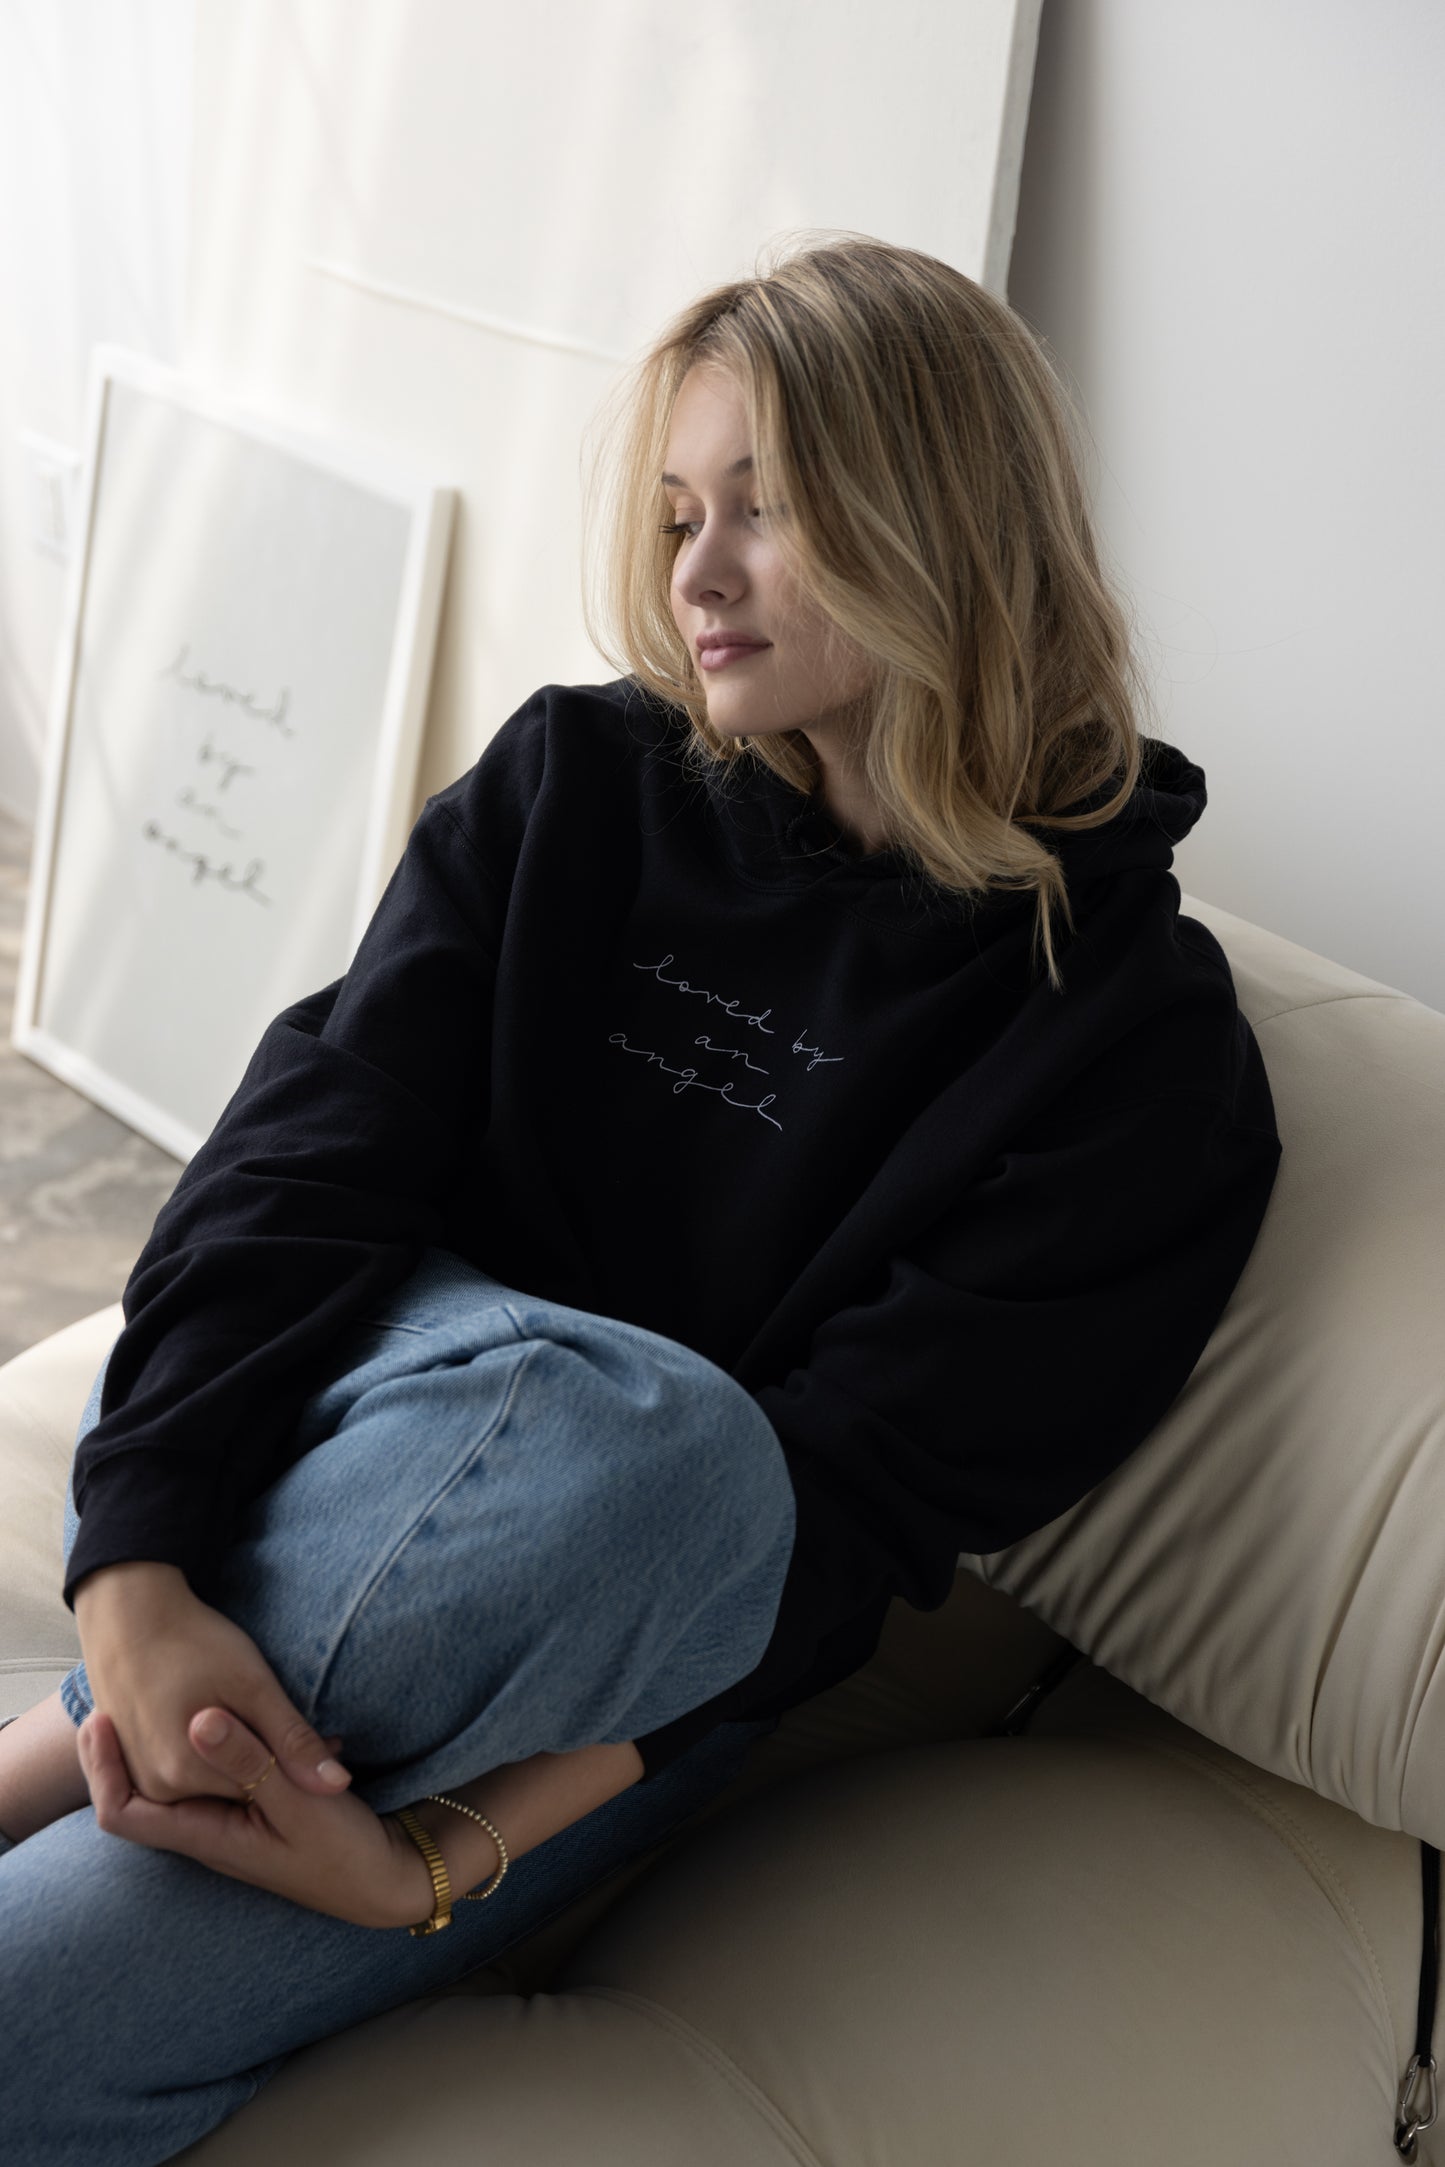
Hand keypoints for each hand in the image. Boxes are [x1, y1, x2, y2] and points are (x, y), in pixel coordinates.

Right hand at [74, 1561, 352, 1805]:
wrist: (128, 1616)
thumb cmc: (193, 1641)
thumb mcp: (253, 1685)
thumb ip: (292, 1740)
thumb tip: (336, 1786)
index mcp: (186, 1773)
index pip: (263, 1792)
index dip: (296, 1766)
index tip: (327, 1740)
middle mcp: (157, 1788)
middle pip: (236, 1790)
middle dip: (269, 1762)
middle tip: (292, 1719)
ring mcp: (142, 1777)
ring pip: (213, 1781)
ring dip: (239, 1757)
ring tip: (253, 1710)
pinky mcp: (135, 1762)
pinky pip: (186, 1770)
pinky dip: (210, 1753)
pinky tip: (220, 1713)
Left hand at [76, 1703, 434, 1930]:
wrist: (384, 1879)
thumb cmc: (342, 1852)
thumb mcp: (297, 1804)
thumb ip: (249, 1762)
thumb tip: (198, 1720)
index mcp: (205, 1833)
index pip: (121, 1813)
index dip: (100, 1768)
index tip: (100, 1719)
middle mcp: (207, 1830)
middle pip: (142, 1788)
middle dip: (129, 1742)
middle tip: (122, 1688)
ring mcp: (230, 1820)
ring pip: (181, 1775)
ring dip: (177, 1736)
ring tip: (176, 1688)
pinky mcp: (255, 1808)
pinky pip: (216, 1771)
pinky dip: (218, 1740)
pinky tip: (240, 1707)